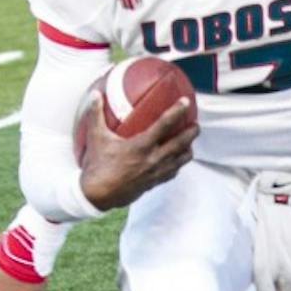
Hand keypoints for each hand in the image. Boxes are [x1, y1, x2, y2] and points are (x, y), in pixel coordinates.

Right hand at [78, 94, 196, 210]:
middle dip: (191, 132)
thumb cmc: (97, 166)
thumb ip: (96, 114)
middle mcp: (153, 159)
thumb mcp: (96, 138)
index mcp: (142, 146)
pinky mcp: (153, 183)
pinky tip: (176, 161)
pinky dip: (178, 165)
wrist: (98, 196)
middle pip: (181, 143)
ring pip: (181, 160)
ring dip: (188, 150)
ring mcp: (155, 173)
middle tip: (195, 125)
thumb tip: (95, 94)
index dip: (177, 111)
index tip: (186, 102)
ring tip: (189, 142)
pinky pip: (172, 173)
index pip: (165, 125)